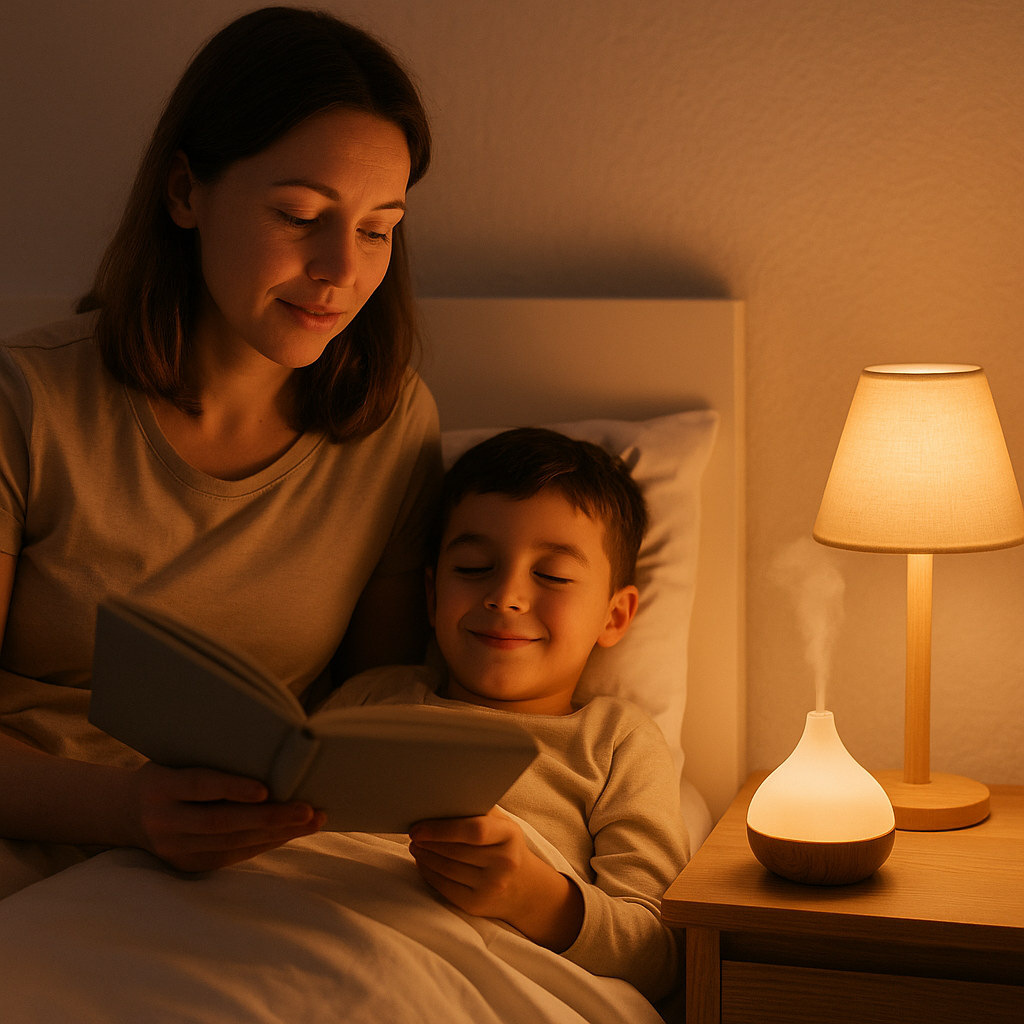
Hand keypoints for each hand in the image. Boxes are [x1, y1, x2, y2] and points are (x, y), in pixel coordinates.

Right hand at [129, 761, 324, 871]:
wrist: (126, 812)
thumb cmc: (167, 773)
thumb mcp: (176, 758)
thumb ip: (210, 760)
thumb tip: (271, 753)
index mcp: (158, 786)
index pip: (199, 786)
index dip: (232, 788)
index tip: (266, 788)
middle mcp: (163, 821)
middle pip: (221, 822)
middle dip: (270, 818)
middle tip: (308, 809)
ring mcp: (173, 848)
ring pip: (231, 843)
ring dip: (276, 834)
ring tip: (311, 822)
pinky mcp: (187, 865)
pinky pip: (231, 856)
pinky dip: (264, 844)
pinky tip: (290, 834)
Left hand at [409, 807, 583, 950]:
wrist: (525, 888)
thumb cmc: (505, 846)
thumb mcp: (502, 824)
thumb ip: (479, 809)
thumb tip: (442, 798)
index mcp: (509, 835)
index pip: (474, 831)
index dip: (442, 829)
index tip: (419, 826)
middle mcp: (503, 863)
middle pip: (455, 851)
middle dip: (428, 842)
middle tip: (413, 833)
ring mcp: (491, 886)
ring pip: (447, 869)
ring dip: (424, 856)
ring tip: (415, 845)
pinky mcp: (476, 905)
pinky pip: (444, 887)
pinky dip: (428, 873)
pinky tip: (422, 862)